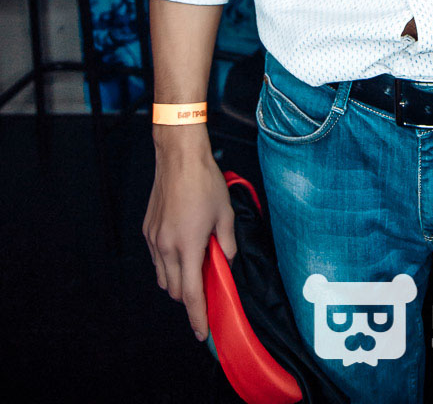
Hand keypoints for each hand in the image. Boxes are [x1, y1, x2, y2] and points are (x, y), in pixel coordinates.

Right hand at [143, 130, 236, 339]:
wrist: (179, 157)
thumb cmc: (205, 182)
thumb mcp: (225, 213)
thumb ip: (226, 243)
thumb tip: (225, 262)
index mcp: (188, 246)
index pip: (191, 294)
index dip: (198, 316)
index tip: (202, 333)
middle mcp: (166, 247)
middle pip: (175, 291)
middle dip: (189, 298)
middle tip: (206, 291)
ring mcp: (154, 239)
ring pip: (163, 277)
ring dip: (177, 282)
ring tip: (194, 269)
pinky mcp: (148, 230)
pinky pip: (156, 259)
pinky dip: (168, 264)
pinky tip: (181, 250)